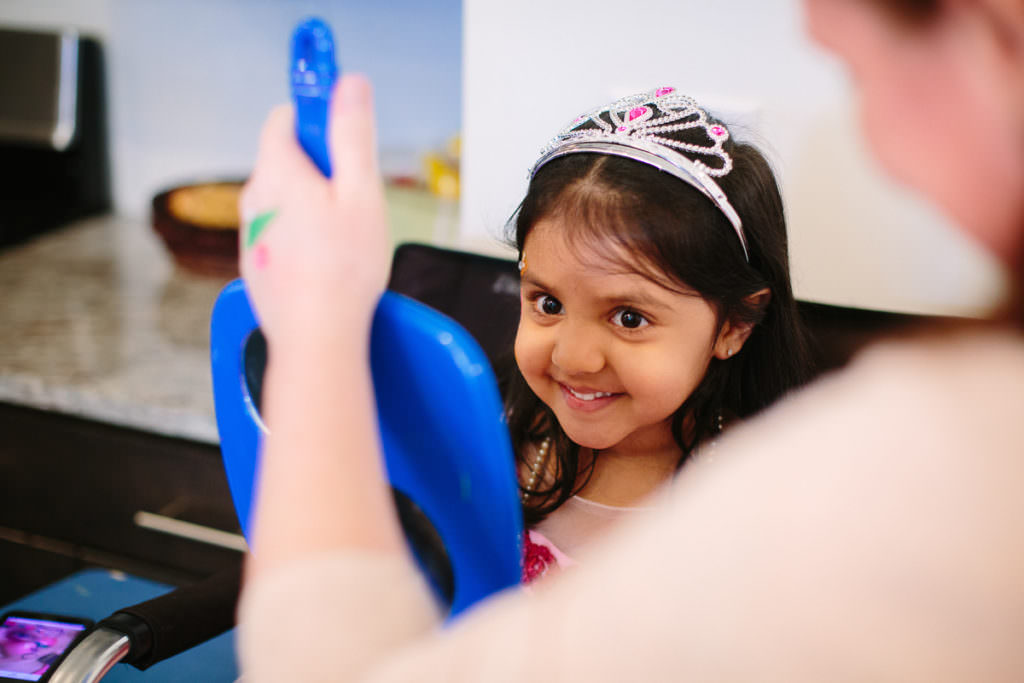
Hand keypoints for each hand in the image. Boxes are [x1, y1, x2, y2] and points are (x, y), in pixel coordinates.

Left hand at [238, 74, 390, 350]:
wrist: (316, 338)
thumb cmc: (343, 271)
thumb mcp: (361, 192)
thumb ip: (353, 134)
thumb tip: (350, 84)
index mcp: (277, 172)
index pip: (286, 116)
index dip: (317, 115)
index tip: (341, 122)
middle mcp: (254, 197)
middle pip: (287, 158)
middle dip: (322, 167)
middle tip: (355, 197)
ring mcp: (252, 231)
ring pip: (285, 197)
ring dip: (313, 203)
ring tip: (344, 237)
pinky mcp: (257, 260)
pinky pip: (282, 229)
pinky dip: (303, 234)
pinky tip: (328, 261)